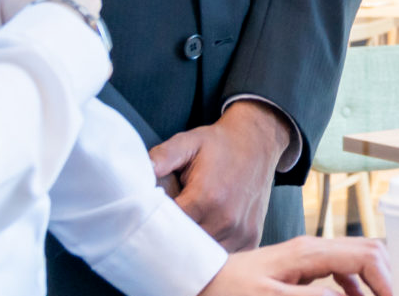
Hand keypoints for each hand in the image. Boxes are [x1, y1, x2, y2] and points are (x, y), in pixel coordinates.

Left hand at [150, 102, 291, 251]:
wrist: (258, 140)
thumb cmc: (219, 143)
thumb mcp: (189, 141)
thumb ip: (162, 157)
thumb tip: (140, 172)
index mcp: (205, 197)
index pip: (169, 231)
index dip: (157, 227)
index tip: (153, 219)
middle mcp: (225, 219)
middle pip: (186, 248)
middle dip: (175, 239)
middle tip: (170, 224)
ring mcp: (240, 231)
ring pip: (206, 258)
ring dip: (195, 248)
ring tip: (191, 226)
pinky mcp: (251, 238)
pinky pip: (226, 257)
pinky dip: (214, 252)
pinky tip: (208, 232)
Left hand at [200, 236, 391, 295]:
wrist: (202, 281)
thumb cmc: (231, 293)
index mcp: (311, 253)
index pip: (365, 256)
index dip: (385, 280)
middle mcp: (314, 247)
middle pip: (367, 250)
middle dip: (385, 277)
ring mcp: (309, 255)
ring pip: (356, 260)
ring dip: (371, 283)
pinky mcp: (302, 266)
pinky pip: (340, 271)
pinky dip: (353, 287)